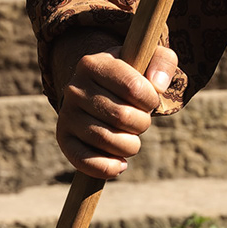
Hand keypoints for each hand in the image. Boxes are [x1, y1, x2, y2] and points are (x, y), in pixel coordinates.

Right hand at [52, 38, 180, 181]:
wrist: (97, 90)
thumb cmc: (129, 76)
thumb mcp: (147, 59)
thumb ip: (162, 62)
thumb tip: (158, 85)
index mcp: (93, 64)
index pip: (133, 88)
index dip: (150, 100)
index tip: (150, 99)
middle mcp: (74, 88)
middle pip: (123, 116)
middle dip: (142, 123)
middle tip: (140, 120)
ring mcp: (66, 114)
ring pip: (107, 140)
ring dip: (130, 145)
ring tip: (131, 138)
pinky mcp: (64, 138)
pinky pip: (84, 160)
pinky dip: (107, 167)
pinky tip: (120, 164)